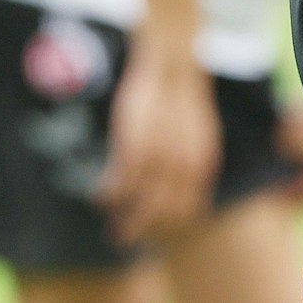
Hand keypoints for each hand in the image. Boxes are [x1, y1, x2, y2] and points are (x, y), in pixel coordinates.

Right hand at [99, 41, 221, 243]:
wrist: (174, 64)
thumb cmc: (182, 99)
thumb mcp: (194, 132)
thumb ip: (188, 160)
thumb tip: (179, 183)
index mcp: (202, 162)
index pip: (189, 208)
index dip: (172, 222)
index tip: (156, 229)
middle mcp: (182, 165)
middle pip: (162, 213)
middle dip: (143, 228)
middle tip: (125, 237)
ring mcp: (158, 159)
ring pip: (140, 204)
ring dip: (124, 219)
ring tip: (113, 227)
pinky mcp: (133, 148)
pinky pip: (119, 183)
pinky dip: (109, 195)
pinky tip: (100, 198)